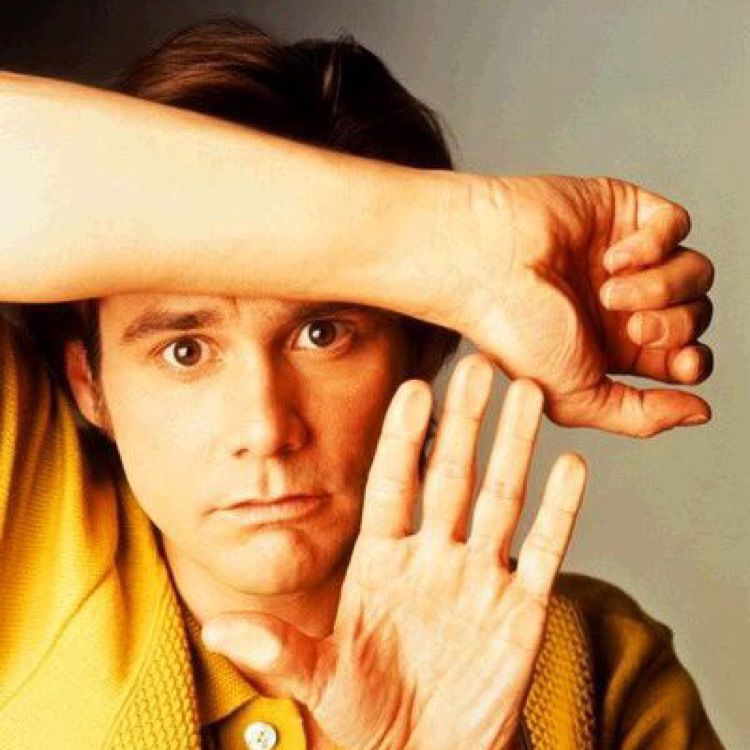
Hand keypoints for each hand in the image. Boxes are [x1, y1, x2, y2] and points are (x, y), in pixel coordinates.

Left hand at [200, 353, 586, 749]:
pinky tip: (571, 465)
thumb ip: (280, 651)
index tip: (411, 389)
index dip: (401, 438)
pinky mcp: (522, 610)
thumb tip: (220, 626)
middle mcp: (433, 557)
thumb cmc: (372, 715)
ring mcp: (480, 579)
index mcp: (382, 562)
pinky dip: (560, 510)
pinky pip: (543, 551)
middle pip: (451, 475)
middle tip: (478, 364)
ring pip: (500, 497)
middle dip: (464, 421)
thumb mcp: (323, 681)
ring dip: (514, 447)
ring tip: (527, 393)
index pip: (393, 486)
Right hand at [447, 174, 713, 436]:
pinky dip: (655, 244)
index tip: (680, 364)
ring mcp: (627, 255)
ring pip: (695, 272)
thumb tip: (699, 413)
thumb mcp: (575, 398)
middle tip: (631, 324)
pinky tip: (612, 257)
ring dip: (663, 286)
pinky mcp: (624, 211)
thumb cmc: (512, 330)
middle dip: (675, 326)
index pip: (683, 356)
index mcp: (612, 347)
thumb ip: (639, 416)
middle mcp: (623, 302)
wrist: (484, 265)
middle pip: (695, 315)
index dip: (695, 362)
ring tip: (611, 290)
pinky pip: (676, 225)